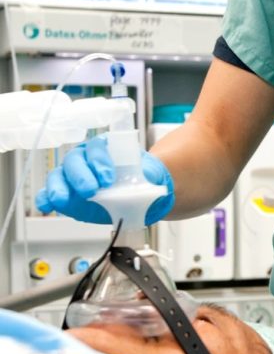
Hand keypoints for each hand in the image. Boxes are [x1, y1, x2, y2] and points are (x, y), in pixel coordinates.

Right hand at [35, 135, 173, 224]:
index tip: (108, 178)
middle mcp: (85, 158)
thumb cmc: (141, 179)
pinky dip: (46, 198)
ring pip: (59, 175)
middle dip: (80, 175)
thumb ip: (146, 175)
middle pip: (75, 160)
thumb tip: (146, 179)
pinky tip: (46, 205)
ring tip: (63, 199)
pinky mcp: (65, 193)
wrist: (137, 195)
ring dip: (59, 187)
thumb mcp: (148, 174)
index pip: (98, 148)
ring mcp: (71, 176)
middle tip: (90, 191)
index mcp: (106, 147)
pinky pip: (50, 193)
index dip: (100, 161)